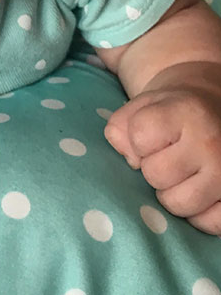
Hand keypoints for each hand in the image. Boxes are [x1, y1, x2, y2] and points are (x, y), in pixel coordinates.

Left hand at [104, 62, 220, 234]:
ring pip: (178, 204)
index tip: (151, 134)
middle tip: (166, 156)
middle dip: (152, 168)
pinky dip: (197, 215)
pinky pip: (208, 224)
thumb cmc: (170, 113)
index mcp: (186, 112)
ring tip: (180, 174)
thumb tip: (131, 163)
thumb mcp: (141, 107)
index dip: (137, 139)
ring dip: (171, 193)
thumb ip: (120, 129)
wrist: (211, 113)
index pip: (140, 136)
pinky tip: (197, 192)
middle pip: (156, 175)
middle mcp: (211, 143)